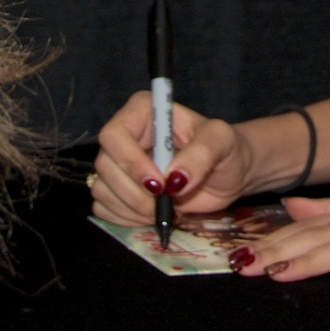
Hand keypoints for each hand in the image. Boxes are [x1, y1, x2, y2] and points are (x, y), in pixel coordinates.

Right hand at [92, 92, 255, 223]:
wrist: (228, 174)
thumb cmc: (225, 149)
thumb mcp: (221, 141)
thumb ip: (202, 153)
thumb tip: (174, 178)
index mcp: (142, 112)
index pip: (114, 135)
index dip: (131, 163)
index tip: (160, 185)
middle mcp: (125, 136)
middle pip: (104, 166)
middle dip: (135, 193)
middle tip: (167, 203)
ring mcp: (118, 165)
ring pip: (101, 189)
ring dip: (132, 209)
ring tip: (165, 210)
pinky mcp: (118, 190)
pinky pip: (104, 208)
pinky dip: (126, 218)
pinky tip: (152, 215)